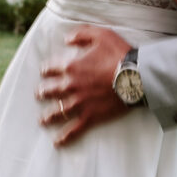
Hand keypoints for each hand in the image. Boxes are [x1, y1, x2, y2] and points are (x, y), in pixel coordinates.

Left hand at [37, 26, 132, 147]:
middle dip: (43, 92)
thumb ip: (81, 34)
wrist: (136, 77)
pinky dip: (64, 137)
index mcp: (71, 66)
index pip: (51, 69)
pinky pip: (73, 129)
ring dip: (48, 116)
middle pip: (50, 91)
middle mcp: (71, 86)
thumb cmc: (120, 54)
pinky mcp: (90, 116)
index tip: (45, 72)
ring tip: (43, 120)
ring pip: (57, 112)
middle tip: (40, 94)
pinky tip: (57, 142)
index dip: (46, 70)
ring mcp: (79, 103)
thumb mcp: (101, 34)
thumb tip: (67, 39)